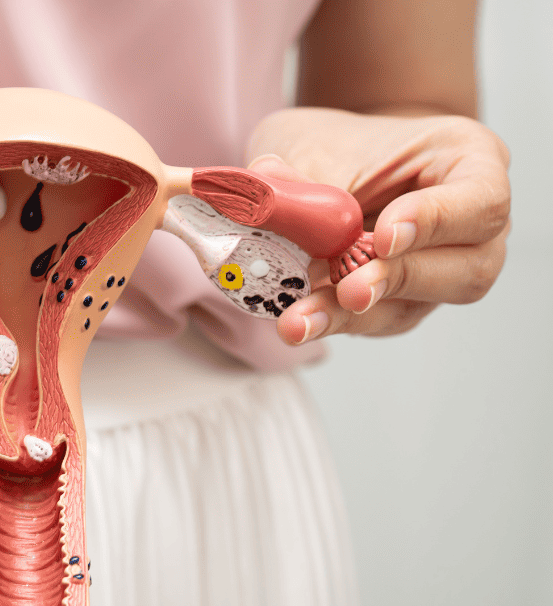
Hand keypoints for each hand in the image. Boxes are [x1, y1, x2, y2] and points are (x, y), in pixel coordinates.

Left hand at [246, 108, 510, 343]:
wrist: (330, 163)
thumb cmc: (336, 143)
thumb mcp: (310, 142)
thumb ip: (299, 177)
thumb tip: (266, 200)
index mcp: (469, 162)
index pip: (481, 201)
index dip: (437, 222)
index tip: (384, 237)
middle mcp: (469, 225)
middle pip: (467, 268)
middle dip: (398, 280)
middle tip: (349, 290)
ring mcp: (439, 271)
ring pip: (415, 306)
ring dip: (352, 316)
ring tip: (299, 320)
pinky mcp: (400, 304)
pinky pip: (374, 321)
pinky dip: (332, 321)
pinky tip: (297, 320)